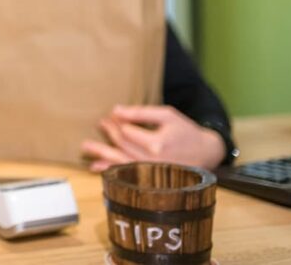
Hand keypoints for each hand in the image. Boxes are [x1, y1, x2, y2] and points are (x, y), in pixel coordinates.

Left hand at [80, 105, 226, 171]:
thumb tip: (116, 110)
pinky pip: (125, 174)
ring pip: (119, 161)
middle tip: (100, 123)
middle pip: (121, 145)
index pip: (127, 131)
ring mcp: (149, 173)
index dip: (116, 121)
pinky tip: (95, 167)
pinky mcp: (148, 179)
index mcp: (157, 144)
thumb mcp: (167, 115)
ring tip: (85, 146)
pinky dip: (108, 171)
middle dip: (109, 132)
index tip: (109, 115)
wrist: (205, 154)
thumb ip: (141, 113)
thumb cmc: (184, 131)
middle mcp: (151, 162)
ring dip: (101, 153)